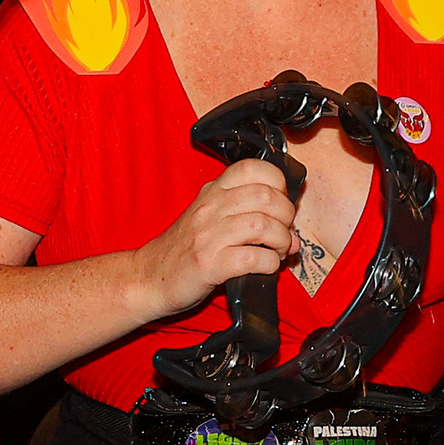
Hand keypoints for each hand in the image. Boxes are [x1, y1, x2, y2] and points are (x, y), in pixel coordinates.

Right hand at [134, 160, 300, 320]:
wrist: (149, 277)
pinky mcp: (209, 264)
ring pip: (263, 226)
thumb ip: (251, 219)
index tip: (278, 203)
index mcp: (214, 191)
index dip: (277, 184)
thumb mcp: (212, 219)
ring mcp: (209, 235)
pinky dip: (268, 264)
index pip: (255, 168)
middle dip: (286, 218)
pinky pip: (253, 258)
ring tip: (275, 252)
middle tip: (282, 234)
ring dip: (280, 242)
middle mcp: (211, 207)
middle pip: (267, 197)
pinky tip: (264, 267)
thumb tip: (294, 236)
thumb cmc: (184, 249)